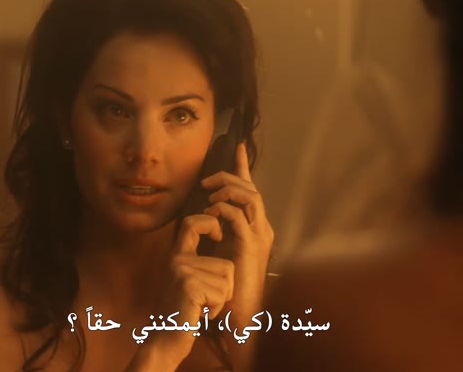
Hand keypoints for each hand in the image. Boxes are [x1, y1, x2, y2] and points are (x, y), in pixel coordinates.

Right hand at [131, 213, 234, 370]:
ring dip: (220, 300)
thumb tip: (221, 243)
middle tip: (204, 300)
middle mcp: (178, 259)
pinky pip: (222, 293)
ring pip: (227, 280)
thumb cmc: (183, 314)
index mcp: (177, 255)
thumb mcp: (188, 282)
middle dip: (225, 288)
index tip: (218, 235)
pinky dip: (216, 309)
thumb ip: (199, 263)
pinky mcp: (190, 286)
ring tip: (200, 307)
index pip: (192, 222)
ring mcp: (183, 271)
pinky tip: (199, 314)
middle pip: (226, 265)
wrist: (164, 341)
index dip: (210, 223)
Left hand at [200, 142, 274, 366]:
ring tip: (208, 194)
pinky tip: (209, 212)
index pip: (250, 190)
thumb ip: (214, 231)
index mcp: (255, 228)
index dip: (243, 167)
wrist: (237, 316)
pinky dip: (223, 209)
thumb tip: (200, 214)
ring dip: (227, 189)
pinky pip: (238, 217)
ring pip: (250, 197)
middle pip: (251, 189)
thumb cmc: (224, 286)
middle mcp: (262, 229)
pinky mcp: (251, 247)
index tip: (235, 145)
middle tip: (207, 179)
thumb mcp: (217, 251)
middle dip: (230, 175)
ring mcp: (260, 237)